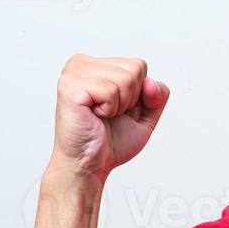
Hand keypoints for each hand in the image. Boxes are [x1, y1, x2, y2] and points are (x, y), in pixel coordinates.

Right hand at [49, 54, 168, 180]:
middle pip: (135, 69)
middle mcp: (82, 62)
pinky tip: (93, 116)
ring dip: (119, 106)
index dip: (138, 94)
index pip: (139, 65)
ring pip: (125, 79)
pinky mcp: (70, 86)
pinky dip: (109, 110)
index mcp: (96, 65)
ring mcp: (74, 72)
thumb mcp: (145, 115)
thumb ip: (158, 95)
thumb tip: (150, 82)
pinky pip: (110, 91)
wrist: (88, 165)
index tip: (117, 109)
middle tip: (108, 114)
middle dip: (130, 99)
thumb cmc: (110, 142)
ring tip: (100, 115)